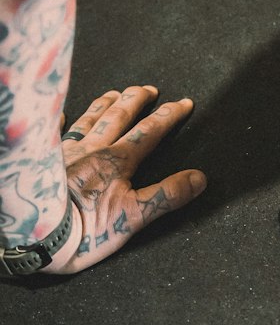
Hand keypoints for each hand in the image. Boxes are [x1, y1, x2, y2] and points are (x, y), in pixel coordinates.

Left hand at [44, 85, 206, 273]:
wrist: (35, 235)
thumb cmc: (83, 231)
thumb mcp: (133, 218)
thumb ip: (167, 195)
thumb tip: (199, 178)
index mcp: (117, 161)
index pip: (150, 131)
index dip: (170, 115)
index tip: (184, 102)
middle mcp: (92, 149)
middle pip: (119, 116)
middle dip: (137, 100)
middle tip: (149, 89)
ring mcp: (66, 152)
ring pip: (88, 119)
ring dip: (104, 104)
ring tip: (114, 94)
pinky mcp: (43, 161)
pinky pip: (54, 134)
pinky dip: (61, 122)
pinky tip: (62, 115)